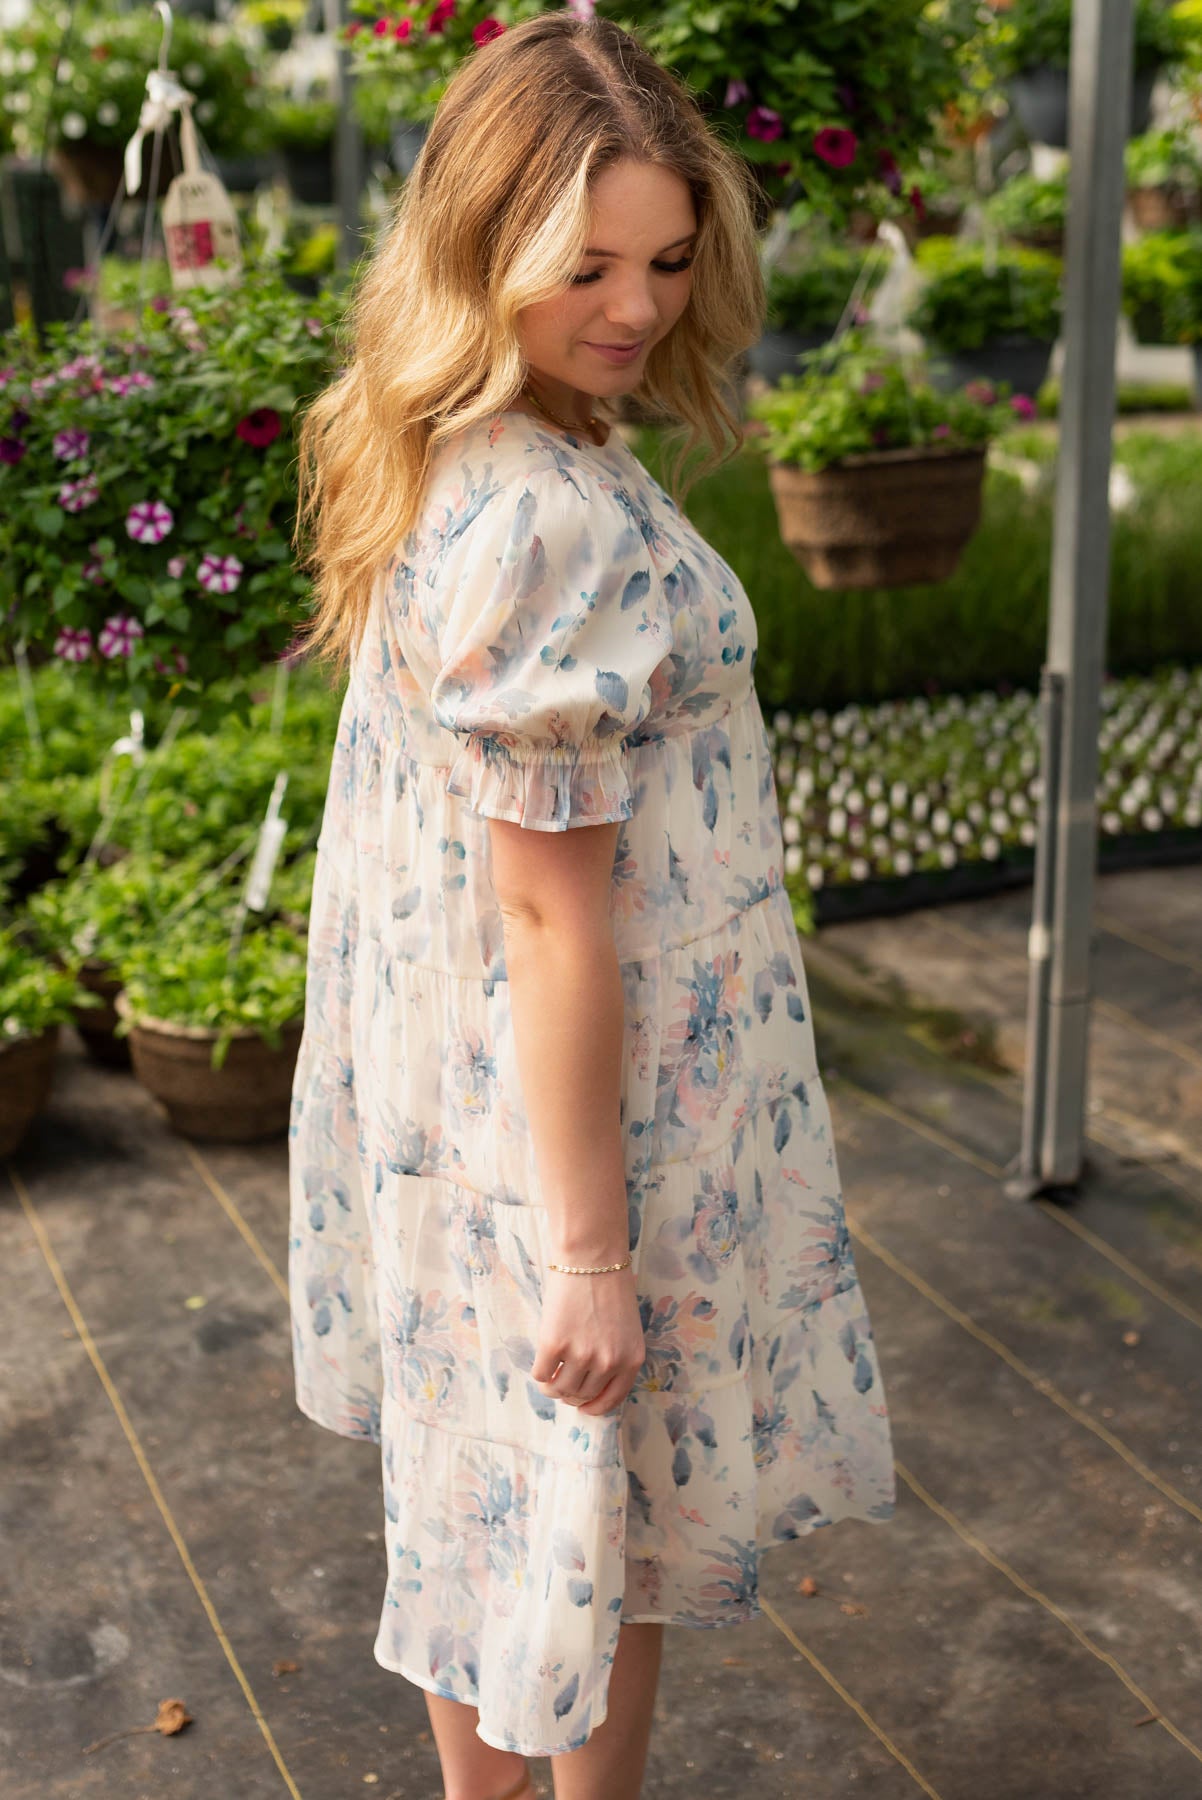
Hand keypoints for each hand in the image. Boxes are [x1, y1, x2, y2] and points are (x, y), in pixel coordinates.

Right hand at [531, 1264, 644, 1416]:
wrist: (591, 1258)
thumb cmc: (609, 1287)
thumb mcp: (626, 1328)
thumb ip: (615, 1356)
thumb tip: (589, 1385)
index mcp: (631, 1360)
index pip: (611, 1400)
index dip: (594, 1407)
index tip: (583, 1406)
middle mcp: (608, 1362)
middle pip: (582, 1395)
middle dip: (571, 1393)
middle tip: (562, 1383)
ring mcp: (581, 1355)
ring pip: (560, 1390)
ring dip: (552, 1387)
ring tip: (550, 1375)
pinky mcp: (554, 1344)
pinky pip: (541, 1374)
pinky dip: (539, 1373)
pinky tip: (542, 1362)